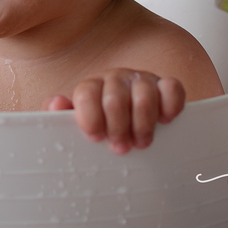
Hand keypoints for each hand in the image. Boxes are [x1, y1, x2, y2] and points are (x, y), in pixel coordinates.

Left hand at [45, 69, 184, 153]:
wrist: (128, 122)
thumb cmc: (100, 126)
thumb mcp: (76, 125)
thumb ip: (59, 116)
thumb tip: (56, 104)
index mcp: (92, 87)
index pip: (86, 94)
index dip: (90, 118)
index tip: (96, 138)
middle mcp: (115, 80)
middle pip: (115, 99)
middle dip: (117, 128)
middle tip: (120, 148)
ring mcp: (141, 81)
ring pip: (144, 95)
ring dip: (143, 124)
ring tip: (141, 142)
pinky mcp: (165, 86)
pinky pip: (172, 88)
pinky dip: (170, 106)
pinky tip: (165, 121)